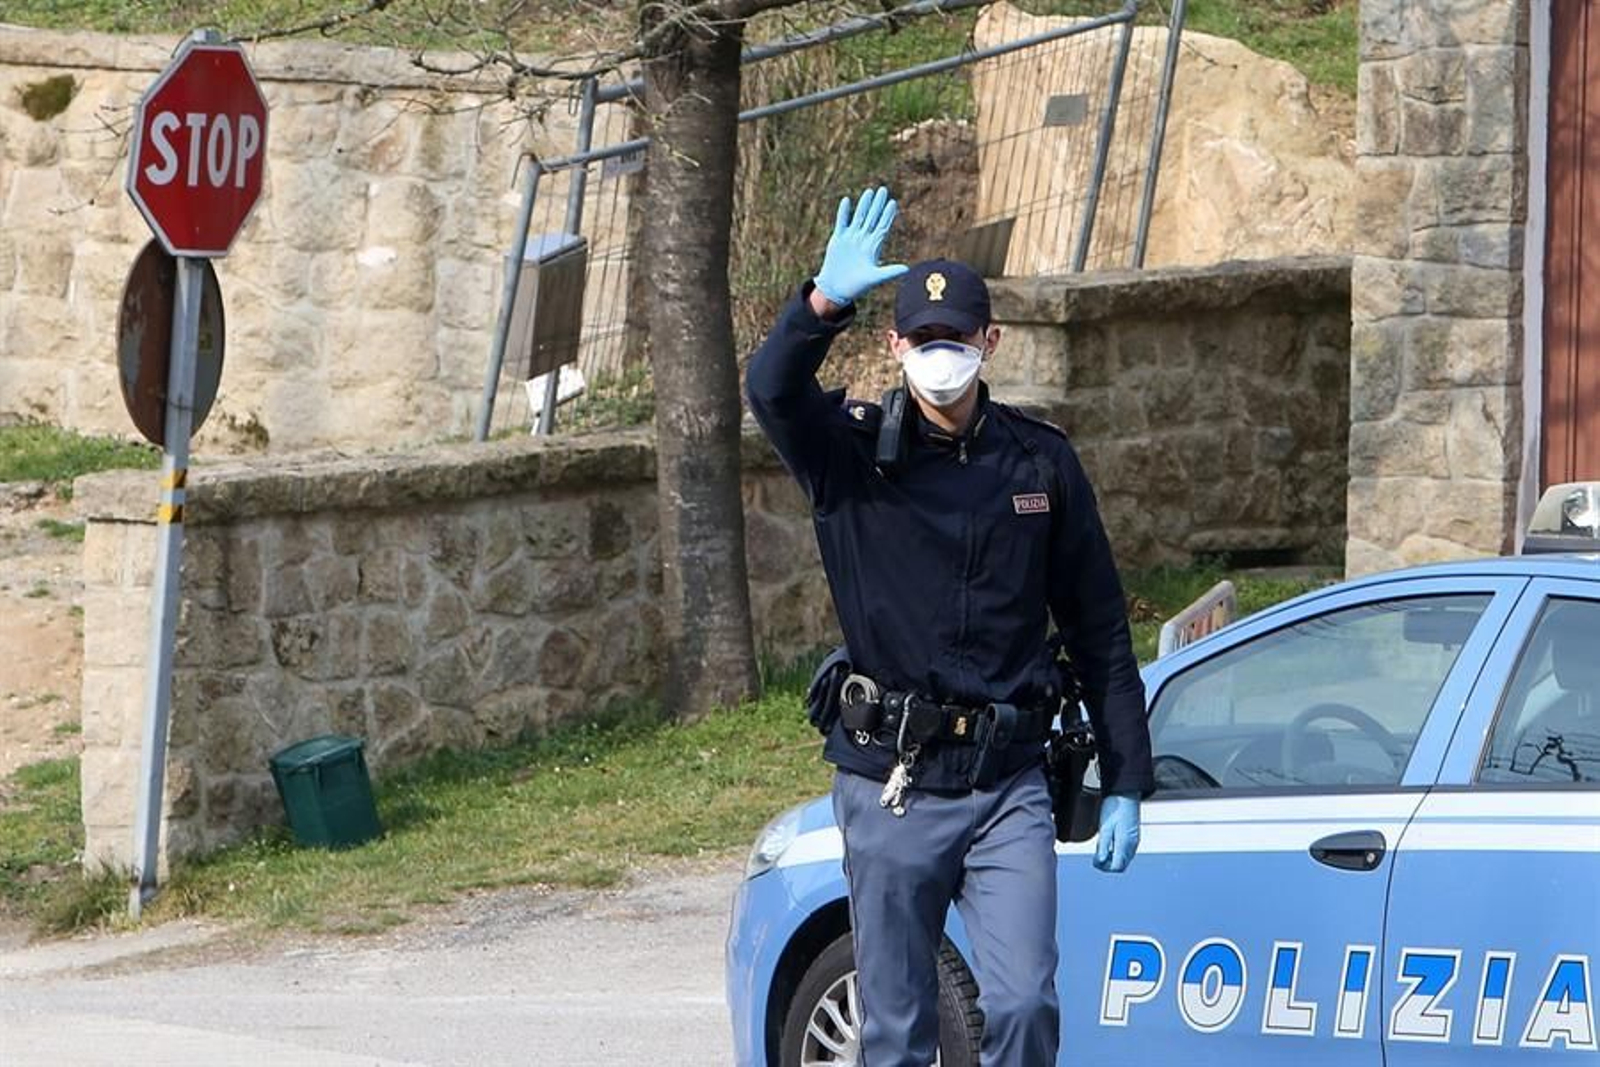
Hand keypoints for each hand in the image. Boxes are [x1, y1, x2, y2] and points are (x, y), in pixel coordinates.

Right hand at [812, 186, 908, 305]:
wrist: (836, 289)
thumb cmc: (857, 286)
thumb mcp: (874, 278)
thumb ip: (889, 272)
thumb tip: (907, 269)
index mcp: (873, 247)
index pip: (883, 227)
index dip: (888, 215)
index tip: (893, 203)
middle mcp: (863, 240)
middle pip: (872, 218)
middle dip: (878, 204)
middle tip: (884, 189)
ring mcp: (851, 238)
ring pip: (858, 217)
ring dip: (864, 205)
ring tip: (870, 191)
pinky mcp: (838, 239)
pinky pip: (841, 222)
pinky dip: (844, 212)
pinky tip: (847, 201)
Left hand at [1093, 792, 1140, 872]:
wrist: (1126, 794)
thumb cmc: (1115, 807)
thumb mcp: (1105, 826)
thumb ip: (1103, 845)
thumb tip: (1100, 861)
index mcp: (1125, 843)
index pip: (1116, 867)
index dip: (1104, 867)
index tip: (1094, 860)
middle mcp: (1132, 845)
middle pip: (1120, 866)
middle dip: (1107, 865)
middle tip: (1096, 856)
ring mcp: (1134, 842)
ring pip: (1123, 860)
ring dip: (1111, 859)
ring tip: (1101, 848)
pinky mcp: (1133, 838)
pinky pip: (1125, 853)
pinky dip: (1116, 853)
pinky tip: (1108, 844)